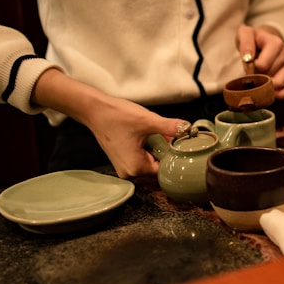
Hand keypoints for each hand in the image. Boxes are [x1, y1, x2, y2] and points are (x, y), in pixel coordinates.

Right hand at [31, 68, 186, 178]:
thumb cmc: (118, 116)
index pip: (164, 170)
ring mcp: (124, 167)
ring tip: (157, 134)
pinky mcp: (122, 160)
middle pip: (157, 166)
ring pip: (150, 161)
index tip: (178, 144)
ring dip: (156, 149)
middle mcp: (129, 173)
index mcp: (136, 168)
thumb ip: (169, 127)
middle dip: (165, 152)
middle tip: (169, 136)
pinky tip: (147, 135)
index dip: (173, 157)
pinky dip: (147, 148)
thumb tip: (188, 128)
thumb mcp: (147, 121)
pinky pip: (141, 157)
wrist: (95, 110)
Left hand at [236, 25, 283, 98]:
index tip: (248, 63)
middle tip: (252, 71)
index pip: (262, 65)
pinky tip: (270, 92)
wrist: (265, 40)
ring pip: (279, 84)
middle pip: (269, 76)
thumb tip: (248, 58)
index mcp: (276, 43)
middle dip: (258, 77)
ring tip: (260, 77)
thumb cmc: (254, 39)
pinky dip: (281, 94)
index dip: (250, 68)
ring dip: (266, 85)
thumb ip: (245, 43)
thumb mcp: (245, 34)